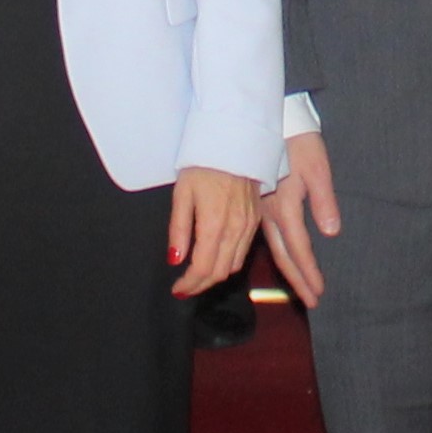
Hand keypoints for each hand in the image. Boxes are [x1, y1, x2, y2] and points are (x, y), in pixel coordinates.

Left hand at [169, 164, 261, 297]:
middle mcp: (235, 229)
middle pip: (220, 272)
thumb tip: (175, 259)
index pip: (203, 268)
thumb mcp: (182, 194)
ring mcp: (249, 226)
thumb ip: (178, 229)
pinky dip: (229, 262)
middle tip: (185, 286)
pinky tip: (216, 258)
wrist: (235, 144)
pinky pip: (243, 252)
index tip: (178, 289)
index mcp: (214, 223)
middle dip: (201, 284)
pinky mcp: (256, 220)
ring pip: (233, 265)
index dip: (189, 284)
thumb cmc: (204, 164)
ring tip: (198, 276)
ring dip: (215, 275)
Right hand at [261, 128, 339, 303]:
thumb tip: (331, 232)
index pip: (299, 249)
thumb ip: (324, 200)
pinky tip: (280, 255)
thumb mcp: (316, 167)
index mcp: (285, 207)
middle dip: (298, 280)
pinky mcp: (256, 200)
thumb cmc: (298, 142)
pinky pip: (264, 233)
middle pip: (284, 255)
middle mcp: (269, 213)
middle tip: (310, 301)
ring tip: (298, 285)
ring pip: (272, 246)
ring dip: (288, 268)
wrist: (270, 119)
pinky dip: (276, 250)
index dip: (308, 274)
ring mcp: (259, 208)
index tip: (317, 295)